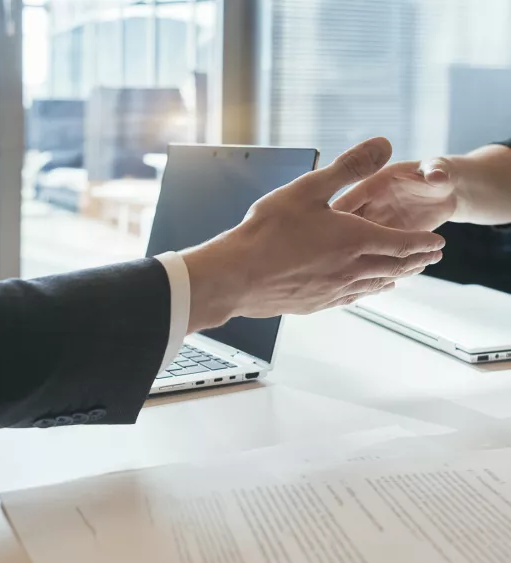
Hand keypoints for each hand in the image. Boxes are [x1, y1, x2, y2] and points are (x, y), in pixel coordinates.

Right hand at [183, 138, 445, 332]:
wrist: (237, 277)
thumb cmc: (268, 232)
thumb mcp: (309, 188)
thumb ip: (348, 167)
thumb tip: (383, 145)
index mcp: (355, 239)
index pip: (403, 243)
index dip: (424, 243)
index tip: (439, 244)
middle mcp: (351, 269)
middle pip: (395, 267)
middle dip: (417, 261)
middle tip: (430, 258)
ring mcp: (334, 290)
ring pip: (376, 285)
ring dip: (396, 277)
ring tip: (404, 274)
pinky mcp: (316, 303)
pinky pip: (352, 298)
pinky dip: (368, 292)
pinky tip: (364, 291)